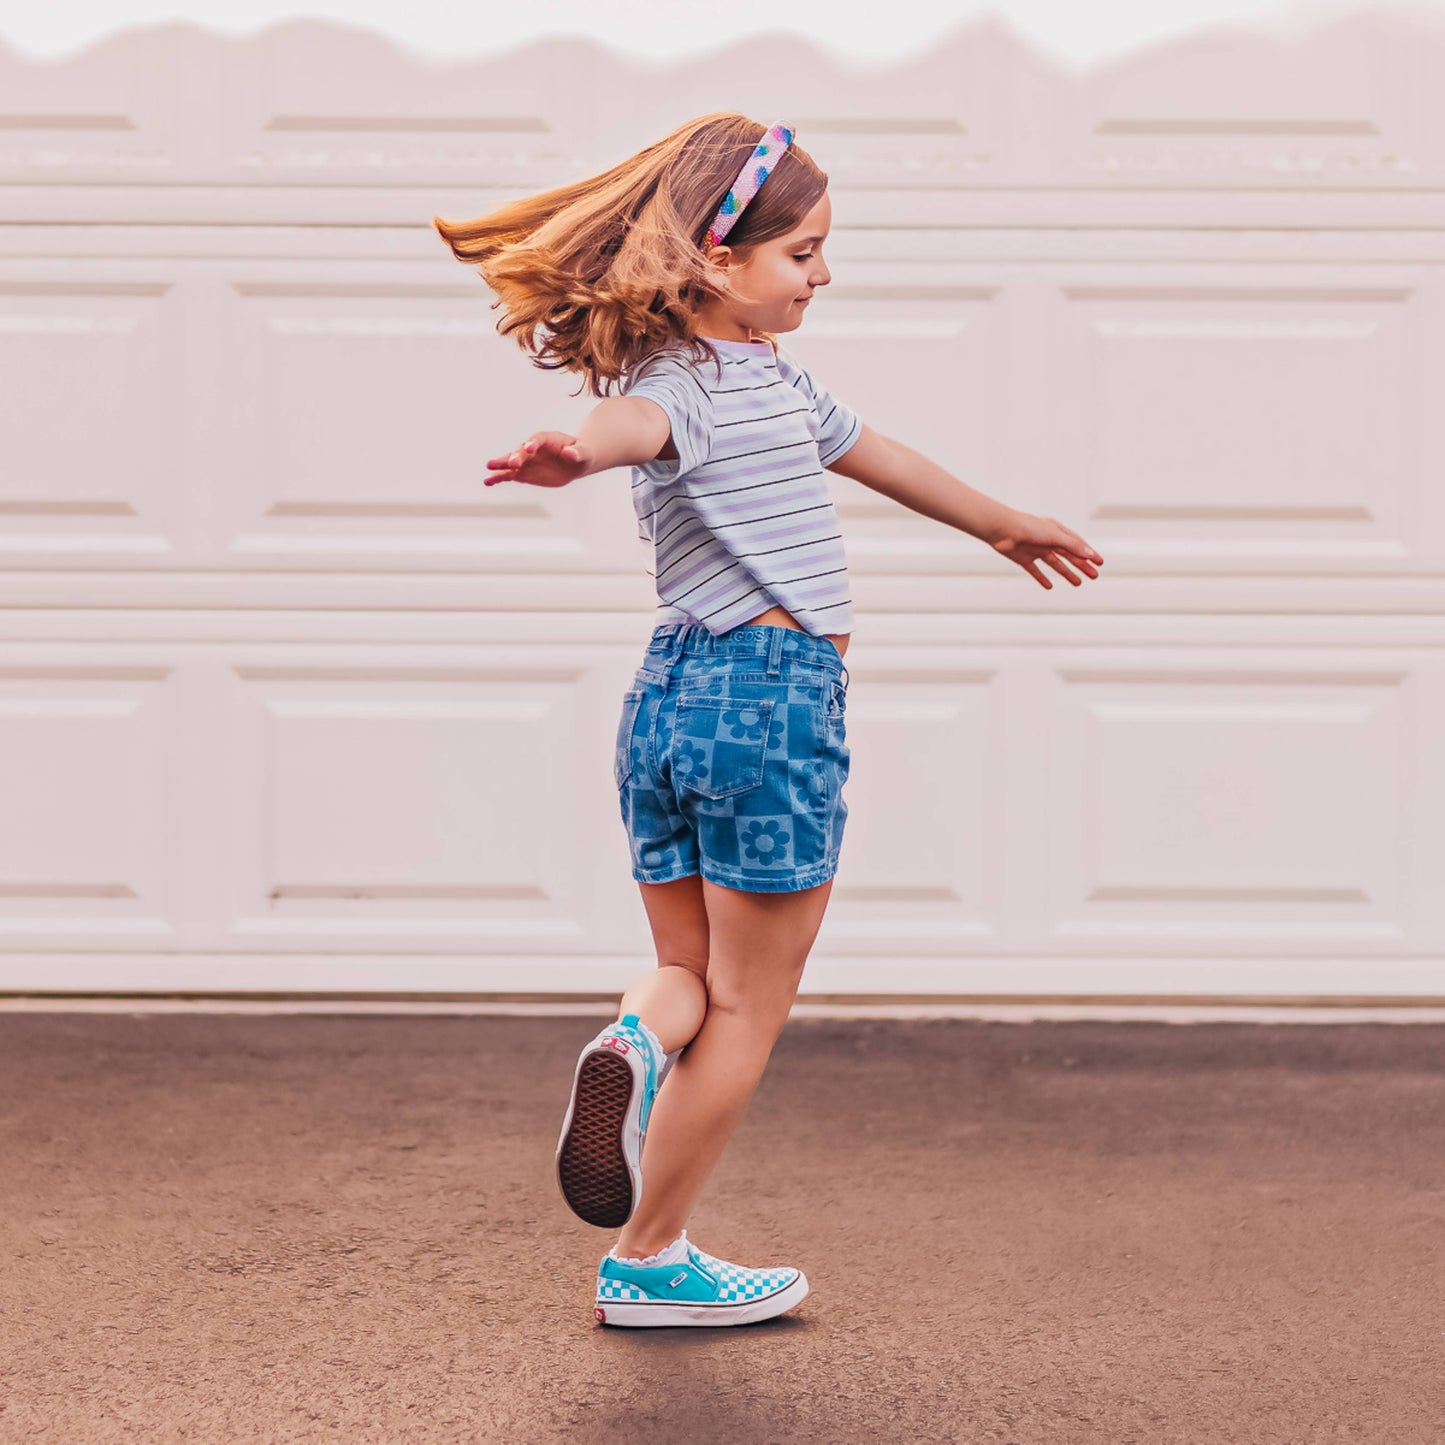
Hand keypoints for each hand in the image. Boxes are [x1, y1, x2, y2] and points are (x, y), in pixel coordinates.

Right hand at [484, 432, 588, 487]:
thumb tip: (569, 452)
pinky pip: (509, 475)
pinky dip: (498, 478)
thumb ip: (576, 452)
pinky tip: (488, 481)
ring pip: (511, 462)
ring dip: (501, 465)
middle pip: (521, 451)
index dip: (533, 442)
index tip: (529, 448)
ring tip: (490, 468)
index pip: (537, 439)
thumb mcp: (582, 453)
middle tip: (512, 463)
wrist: (574, 463)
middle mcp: (532, 448)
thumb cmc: (580, 454)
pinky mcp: (523, 473)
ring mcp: (526, 461)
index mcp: (547, 439)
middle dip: (516, 456)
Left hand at [985, 509, 1103, 588]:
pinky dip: (1042, 578)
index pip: (1077, 544)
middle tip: (1094, 576)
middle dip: (1082, 565)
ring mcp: (1035, 550)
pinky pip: (1035, 571)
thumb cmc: (1028, 527)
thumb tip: (1089, 554)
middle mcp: (1047, 540)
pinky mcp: (1023, 559)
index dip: (1088, 553)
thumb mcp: (1054, 536)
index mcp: (1056, 531)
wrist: (1001, 529)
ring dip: (1067, 573)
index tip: (1100, 563)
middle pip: (1069, 555)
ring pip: (1055, 564)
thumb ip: (1071, 545)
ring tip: (1078, 583)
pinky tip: (1049, 586)